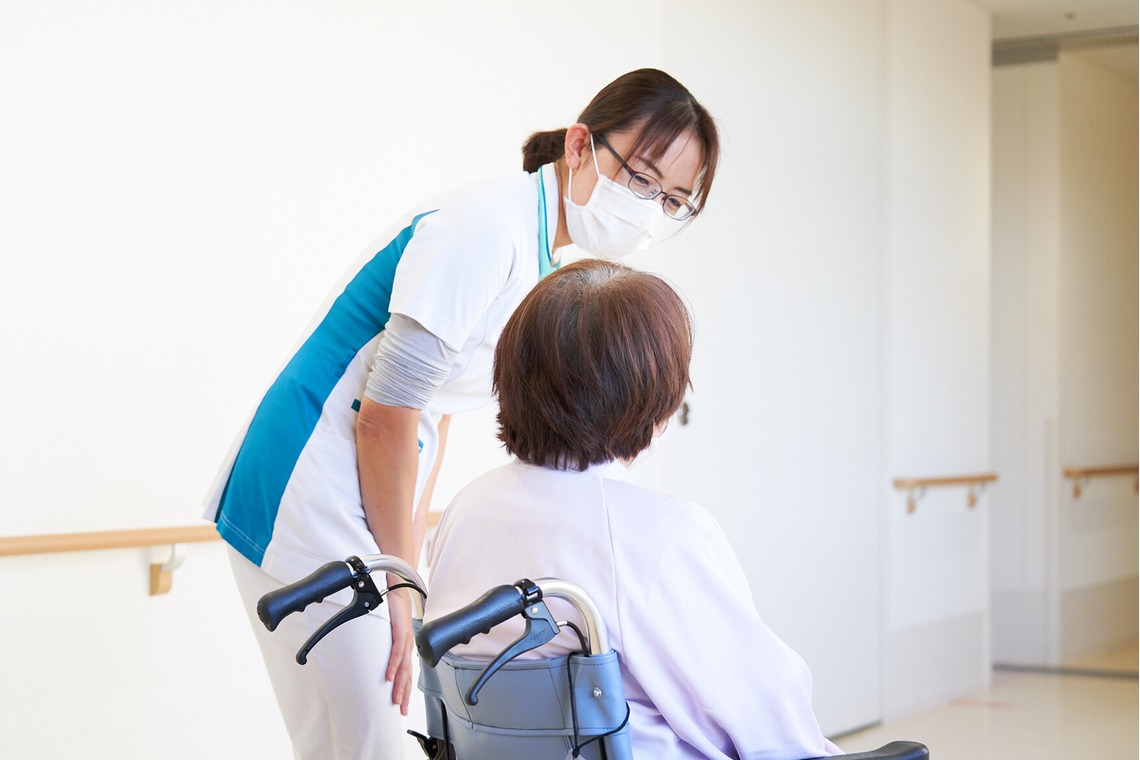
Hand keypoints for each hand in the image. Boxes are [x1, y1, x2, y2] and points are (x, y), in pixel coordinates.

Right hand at [385, 587, 413, 715]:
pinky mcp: (401, 630)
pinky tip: (389, 676)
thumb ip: (383, 643)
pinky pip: (397, 651)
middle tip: (401, 710)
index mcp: (406, 646)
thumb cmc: (392, 607)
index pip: (406, 672)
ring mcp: (406, 638)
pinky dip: (393, 665)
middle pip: (407, 675)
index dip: (405, 689)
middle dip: (405, 694)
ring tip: (396, 700)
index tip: (401, 705)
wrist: (396, 587)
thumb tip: (372, 654)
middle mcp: (409, 644)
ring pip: (404, 667)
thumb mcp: (387, 629)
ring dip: (399, 685)